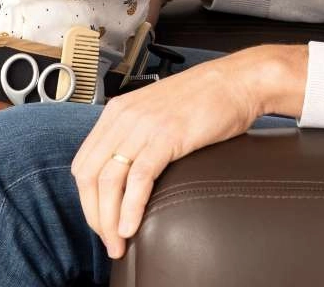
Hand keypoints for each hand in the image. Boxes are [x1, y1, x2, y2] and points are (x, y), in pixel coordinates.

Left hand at [73, 45, 306, 258]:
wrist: (239, 81)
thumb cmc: (206, 99)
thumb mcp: (158, 113)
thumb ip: (137, 136)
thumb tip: (128, 175)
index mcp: (118, 112)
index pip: (84, 165)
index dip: (88, 201)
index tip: (101, 223)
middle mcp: (124, 117)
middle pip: (90, 177)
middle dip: (95, 217)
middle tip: (109, 242)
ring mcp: (144, 126)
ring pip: (110, 181)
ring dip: (110, 220)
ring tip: (120, 243)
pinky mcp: (167, 136)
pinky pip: (139, 178)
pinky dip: (131, 208)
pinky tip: (132, 226)